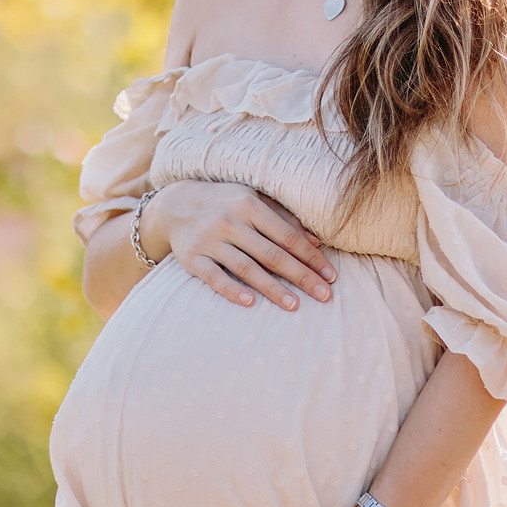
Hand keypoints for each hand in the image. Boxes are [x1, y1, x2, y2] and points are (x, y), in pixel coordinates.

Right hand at [144, 180, 336, 309]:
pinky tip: (251, 303)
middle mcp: (230, 222)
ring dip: (273, 289)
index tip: (331, 276)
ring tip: (295, 306)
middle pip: (272, 255)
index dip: (311, 257)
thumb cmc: (224, 203)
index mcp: (249, 205)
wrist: (174, 205)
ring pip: (247, 269)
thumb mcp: (252, 201)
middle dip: (301, 277)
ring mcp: (209, 241)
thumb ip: (283, 218)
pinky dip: (233, 290)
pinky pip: (215, 278)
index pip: (287, 236)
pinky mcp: (192, 258)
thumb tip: (317, 240)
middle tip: (324, 296)